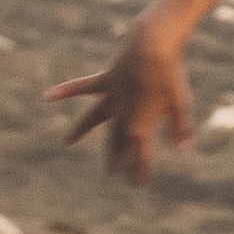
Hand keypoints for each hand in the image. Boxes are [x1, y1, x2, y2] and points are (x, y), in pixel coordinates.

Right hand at [45, 23, 192, 171]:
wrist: (154, 50)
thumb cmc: (170, 77)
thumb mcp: (180, 104)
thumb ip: (180, 127)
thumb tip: (184, 149)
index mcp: (140, 124)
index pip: (140, 154)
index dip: (140, 170)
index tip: (138, 183)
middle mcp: (121, 115)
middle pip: (117, 141)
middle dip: (116, 158)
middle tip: (113, 172)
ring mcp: (111, 98)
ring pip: (94, 119)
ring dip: (81, 130)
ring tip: (67, 141)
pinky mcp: (105, 80)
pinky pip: (82, 87)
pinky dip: (66, 90)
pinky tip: (49, 95)